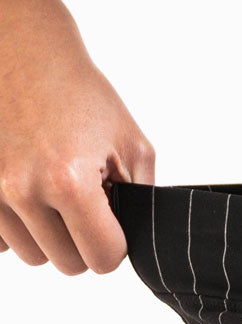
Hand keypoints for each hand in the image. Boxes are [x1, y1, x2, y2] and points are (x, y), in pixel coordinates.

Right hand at [0, 0, 153, 275]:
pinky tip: (27, 190)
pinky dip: (18, 224)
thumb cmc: (79, 94)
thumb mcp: (131, 145)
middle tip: (83, 201)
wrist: (22, 52)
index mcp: (68, 181)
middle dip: (82, 240)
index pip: (103, 260)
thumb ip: (140, 201)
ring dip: (49, 234)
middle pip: (68, 264)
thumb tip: (135, 241)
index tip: (111, 220)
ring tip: (54, 190)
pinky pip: (2, 240)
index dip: (115, 244)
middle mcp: (23, 188)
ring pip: (33, 255)